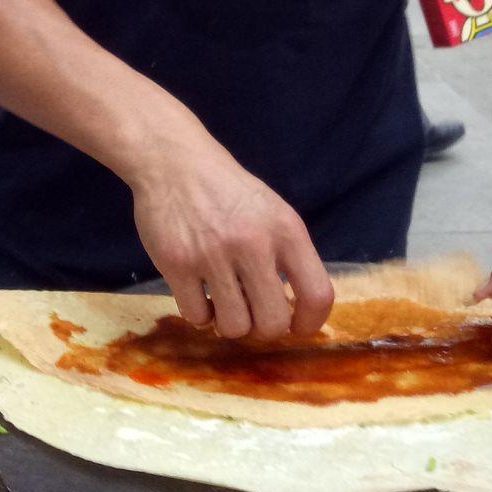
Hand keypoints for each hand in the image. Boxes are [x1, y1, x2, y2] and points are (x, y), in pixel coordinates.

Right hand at [128, 137, 332, 341]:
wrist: (174, 162)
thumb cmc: (228, 191)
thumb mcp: (273, 212)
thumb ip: (288, 255)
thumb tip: (296, 313)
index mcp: (286, 230)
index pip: (317, 294)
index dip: (310, 323)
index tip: (297, 327)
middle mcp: (253, 243)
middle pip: (272, 323)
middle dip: (262, 330)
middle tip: (252, 315)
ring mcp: (212, 254)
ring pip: (233, 327)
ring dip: (228, 324)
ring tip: (222, 302)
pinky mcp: (177, 263)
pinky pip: (197, 317)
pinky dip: (200, 314)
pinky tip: (198, 294)